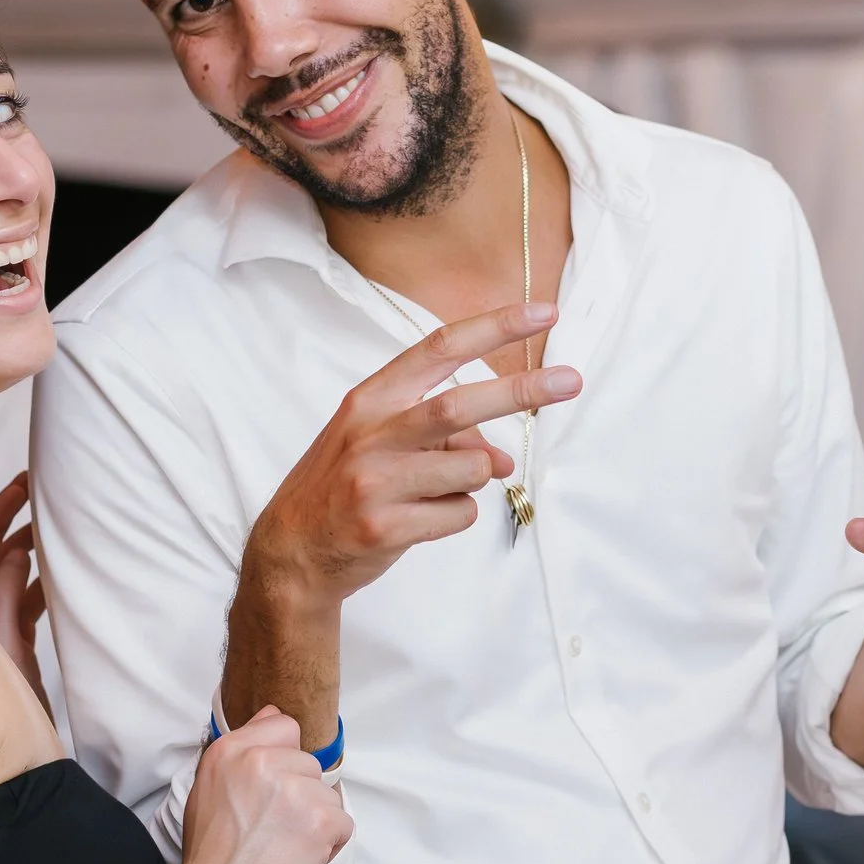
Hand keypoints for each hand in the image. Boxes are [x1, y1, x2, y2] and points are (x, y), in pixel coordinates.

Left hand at [0, 473, 46, 710]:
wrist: (10, 774)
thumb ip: (5, 595)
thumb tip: (19, 549)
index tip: (24, 483)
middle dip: (16, 521)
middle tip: (46, 490)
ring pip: (14, 578)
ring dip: (36, 550)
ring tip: (62, 523)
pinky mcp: (18, 652)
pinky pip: (30, 604)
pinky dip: (47, 583)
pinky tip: (66, 568)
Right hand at [175, 708, 354, 863]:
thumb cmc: (211, 862)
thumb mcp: (209, 791)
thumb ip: (243, 752)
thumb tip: (274, 715)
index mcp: (229, 750)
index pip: (284, 727)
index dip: (284, 762)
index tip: (270, 793)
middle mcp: (260, 761)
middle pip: (309, 765)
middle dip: (300, 798)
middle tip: (270, 832)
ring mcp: (292, 788)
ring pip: (328, 795)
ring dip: (315, 823)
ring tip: (282, 850)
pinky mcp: (319, 819)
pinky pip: (343, 823)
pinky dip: (328, 847)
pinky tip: (297, 862)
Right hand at [243, 302, 580, 610]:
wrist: (292, 551)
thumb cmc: (345, 483)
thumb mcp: (381, 441)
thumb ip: (442, 435)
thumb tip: (502, 459)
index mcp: (371, 398)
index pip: (439, 348)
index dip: (494, 328)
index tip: (542, 313)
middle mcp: (370, 432)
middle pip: (460, 404)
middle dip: (522, 392)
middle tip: (571, 381)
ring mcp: (374, 481)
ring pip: (470, 469)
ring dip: (475, 479)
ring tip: (437, 491)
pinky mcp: (383, 527)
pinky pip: (459, 515)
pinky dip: (456, 516)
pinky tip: (419, 520)